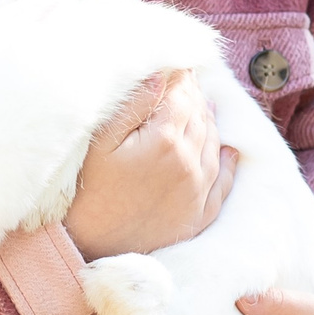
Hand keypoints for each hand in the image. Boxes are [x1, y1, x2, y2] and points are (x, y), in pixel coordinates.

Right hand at [65, 71, 230, 258]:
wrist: (87, 250)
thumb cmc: (85, 192)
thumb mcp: (99, 142)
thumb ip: (133, 106)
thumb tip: (161, 76)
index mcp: (165, 140)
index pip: (182, 95)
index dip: (179, 76)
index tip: (175, 64)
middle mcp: (190, 164)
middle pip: (200, 115)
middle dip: (194, 94)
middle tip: (186, 80)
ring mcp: (198, 192)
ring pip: (213, 143)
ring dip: (209, 120)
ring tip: (202, 105)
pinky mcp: (199, 215)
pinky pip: (223, 182)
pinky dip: (227, 162)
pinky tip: (228, 151)